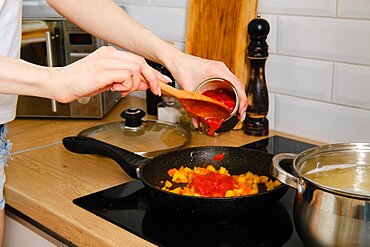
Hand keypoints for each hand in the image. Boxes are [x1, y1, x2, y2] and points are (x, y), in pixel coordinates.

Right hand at [48, 46, 168, 102]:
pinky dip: (126, 85)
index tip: (163, 80)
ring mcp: (106, 61)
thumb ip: (127, 82)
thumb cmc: (81, 83)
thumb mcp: (110, 83)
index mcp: (110, 54)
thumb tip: (145, 84)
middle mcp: (109, 54)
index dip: (154, 71)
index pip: (138, 60)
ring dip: (135, 83)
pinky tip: (116, 89)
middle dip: (152, 78)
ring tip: (123, 90)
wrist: (60, 84)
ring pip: (136, 68)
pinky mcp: (102, 70)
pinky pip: (126, 75)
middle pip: (141, 61)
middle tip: (154, 90)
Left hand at [168, 53, 246, 120]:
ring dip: (238, 97)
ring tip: (237, 110)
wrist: (176, 60)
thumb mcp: (188, 91)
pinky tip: (230, 101)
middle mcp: (222, 68)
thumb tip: (196, 122)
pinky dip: (232, 92)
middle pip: (239, 86)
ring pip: (236, 84)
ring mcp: (220, 69)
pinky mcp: (217, 71)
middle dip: (242, 102)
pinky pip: (229, 82)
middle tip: (240, 115)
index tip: (241, 112)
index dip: (243, 101)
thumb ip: (192, 108)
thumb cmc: (182, 69)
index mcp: (218, 71)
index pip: (238, 86)